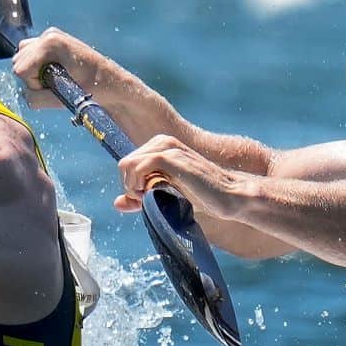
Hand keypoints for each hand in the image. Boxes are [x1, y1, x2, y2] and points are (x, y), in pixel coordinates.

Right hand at [10, 27, 94, 109]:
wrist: (113, 83)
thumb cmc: (96, 88)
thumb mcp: (66, 96)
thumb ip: (39, 98)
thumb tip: (26, 96)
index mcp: (51, 42)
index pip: (21, 69)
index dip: (34, 85)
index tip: (55, 89)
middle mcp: (48, 35)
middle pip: (18, 63)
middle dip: (34, 79)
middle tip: (57, 85)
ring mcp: (48, 37)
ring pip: (22, 60)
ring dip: (34, 75)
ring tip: (57, 80)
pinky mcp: (50, 44)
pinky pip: (29, 58)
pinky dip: (36, 70)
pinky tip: (55, 75)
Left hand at [115, 134, 241, 217]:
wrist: (229, 195)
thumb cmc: (202, 196)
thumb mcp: (166, 195)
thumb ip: (141, 197)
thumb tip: (116, 203)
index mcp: (160, 147)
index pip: (128, 164)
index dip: (130, 185)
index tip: (144, 199)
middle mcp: (162, 142)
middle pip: (124, 164)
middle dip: (130, 186)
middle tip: (147, 200)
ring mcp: (167, 148)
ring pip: (128, 165)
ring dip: (134, 186)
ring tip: (151, 198)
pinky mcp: (171, 158)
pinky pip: (138, 167)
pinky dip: (139, 184)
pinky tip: (152, 195)